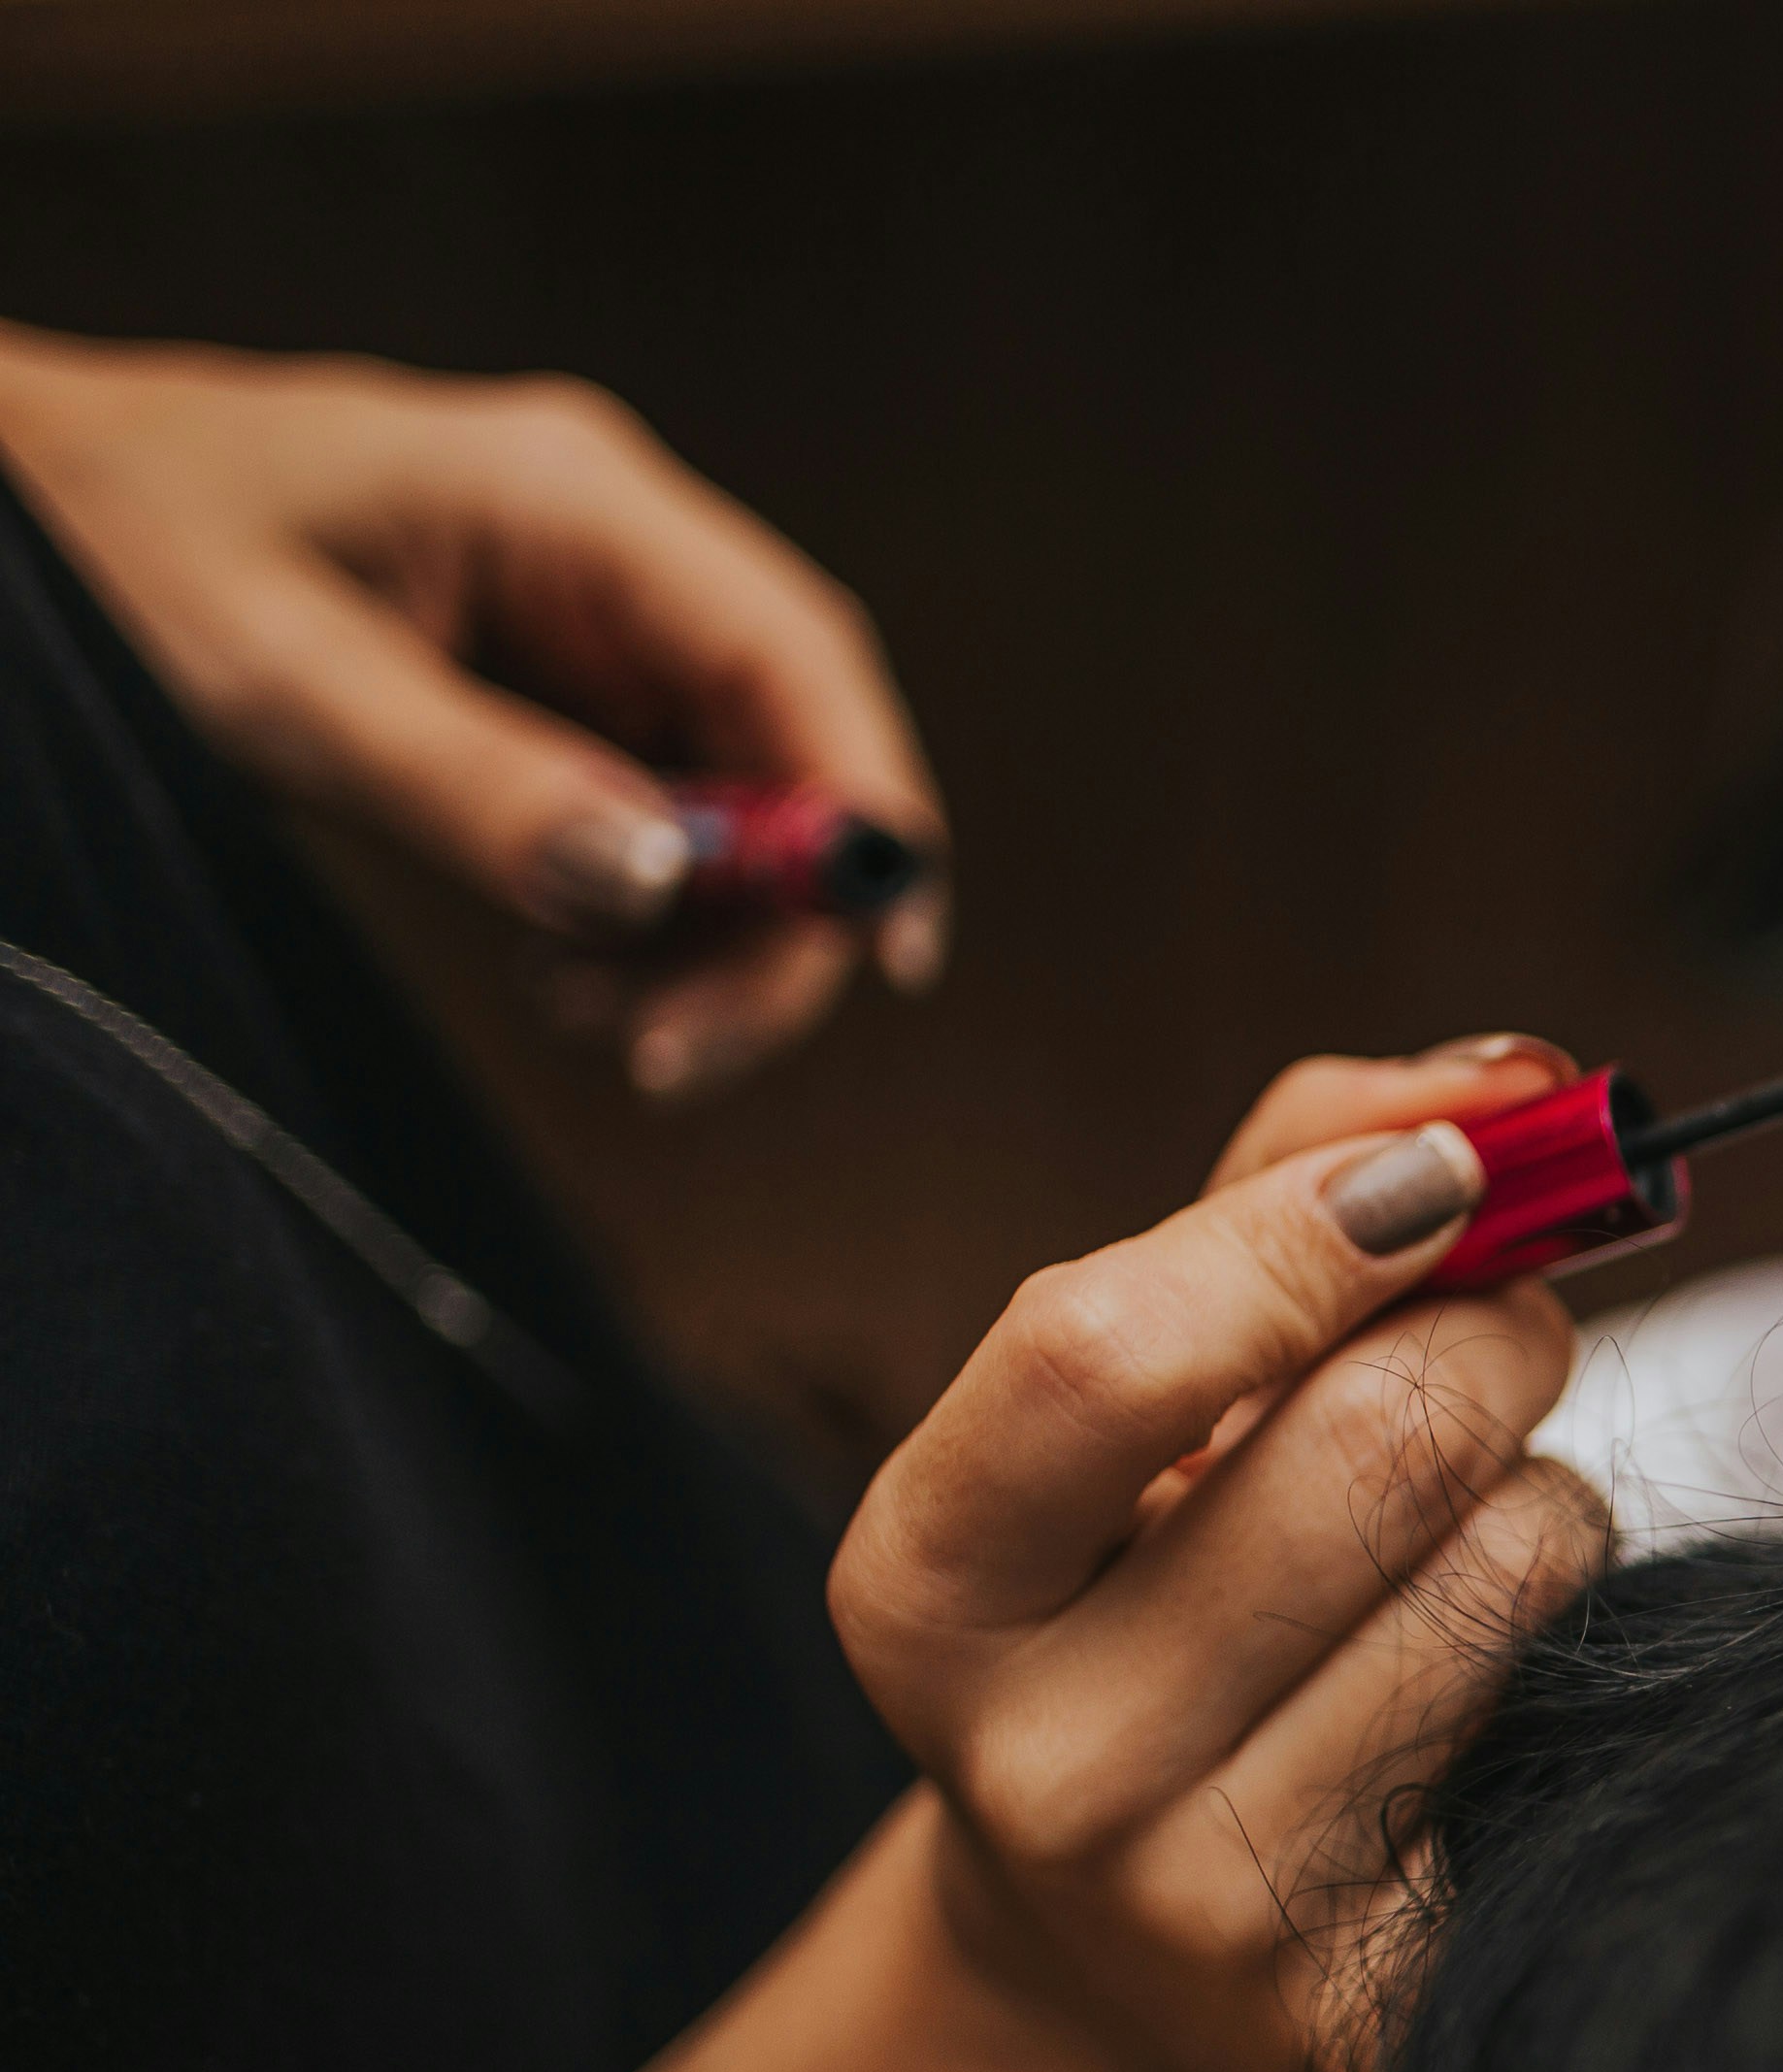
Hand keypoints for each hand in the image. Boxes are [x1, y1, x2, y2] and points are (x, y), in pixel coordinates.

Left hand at [0, 320, 947, 1099]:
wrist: (29, 496)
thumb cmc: (125, 550)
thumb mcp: (282, 685)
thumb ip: (474, 786)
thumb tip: (656, 888)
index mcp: (571, 499)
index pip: (794, 657)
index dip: (866, 812)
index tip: (883, 958)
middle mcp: (614, 548)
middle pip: (790, 746)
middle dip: (764, 919)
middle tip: (674, 1050)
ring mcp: (595, 613)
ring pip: (739, 798)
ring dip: (702, 935)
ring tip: (588, 1015)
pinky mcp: (564, 681)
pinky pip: (665, 811)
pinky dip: (643, 911)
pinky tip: (568, 965)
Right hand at [830, 1044, 1602, 2071]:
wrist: (1114, 1961)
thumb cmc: (1150, 1586)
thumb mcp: (1146, 1387)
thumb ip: (1296, 1172)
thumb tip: (1524, 1074)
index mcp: (928, 1579)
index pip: (1105, 1351)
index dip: (1313, 1225)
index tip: (1449, 1173)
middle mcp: (1045, 1760)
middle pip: (1377, 1444)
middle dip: (1492, 1333)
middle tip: (1495, 1333)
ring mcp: (1207, 1901)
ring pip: (1511, 1565)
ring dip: (1542, 1489)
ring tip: (1460, 1527)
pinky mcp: (1375, 1996)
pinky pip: (1571, 1700)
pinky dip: (1568, 1632)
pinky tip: (1477, 1670)